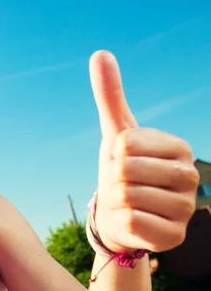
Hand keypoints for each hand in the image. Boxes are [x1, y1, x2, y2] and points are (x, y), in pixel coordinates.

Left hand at [89, 50, 199, 253]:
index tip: (124, 162)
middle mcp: (191, 177)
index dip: (113, 155)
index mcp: (180, 148)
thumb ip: (110, 96)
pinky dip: (122, 222)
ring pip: (126, 197)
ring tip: (127, 203)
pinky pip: (131, 223)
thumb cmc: (121, 170)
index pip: (125, 145)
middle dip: (111, 179)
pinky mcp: (175, 237)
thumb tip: (99, 53)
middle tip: (122, 186)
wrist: (119, 215)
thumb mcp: (115, 133)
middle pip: (124, 171)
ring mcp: (186, 209)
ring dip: (115, 202)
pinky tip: (134, 222)